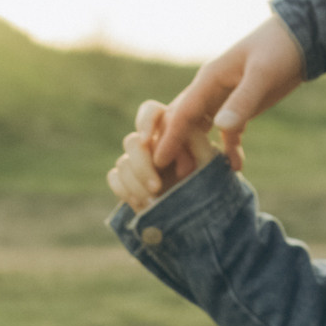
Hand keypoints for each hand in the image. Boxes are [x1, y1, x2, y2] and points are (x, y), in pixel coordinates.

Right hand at [107, 100, 218, 214]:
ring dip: (135, 183)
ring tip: (153, 202)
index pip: (150, 112)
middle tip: (157, 188)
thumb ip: (193, 142)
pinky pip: (114, 177)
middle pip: (132, 141)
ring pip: (122, 162)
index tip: (145, 140)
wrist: (202, 214)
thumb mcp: (210, 161)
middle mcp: (151, 143)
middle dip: (142, 166)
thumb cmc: (210, 183)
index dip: (143, 122)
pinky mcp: (127, 180)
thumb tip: (160, 143)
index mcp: (171, 131)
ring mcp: (137, 161)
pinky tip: (141, 204)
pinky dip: (124, 190)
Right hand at [153, 15, 304, 173]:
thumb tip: (220, 128)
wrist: (301, 37)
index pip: (182, 112)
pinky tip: (236, 167)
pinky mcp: (241, 107)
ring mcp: (224, 98)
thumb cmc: (279, 49)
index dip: (170, 137)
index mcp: (208, 79)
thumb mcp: (262, 75)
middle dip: (178, 148)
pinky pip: (228, 132)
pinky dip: (229, 149)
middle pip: (185, 123)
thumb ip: (242, 101)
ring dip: (200, 151)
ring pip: (202, 129)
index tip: (158, 161)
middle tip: (178, 176)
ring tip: (199, 178)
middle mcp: (210, 90)